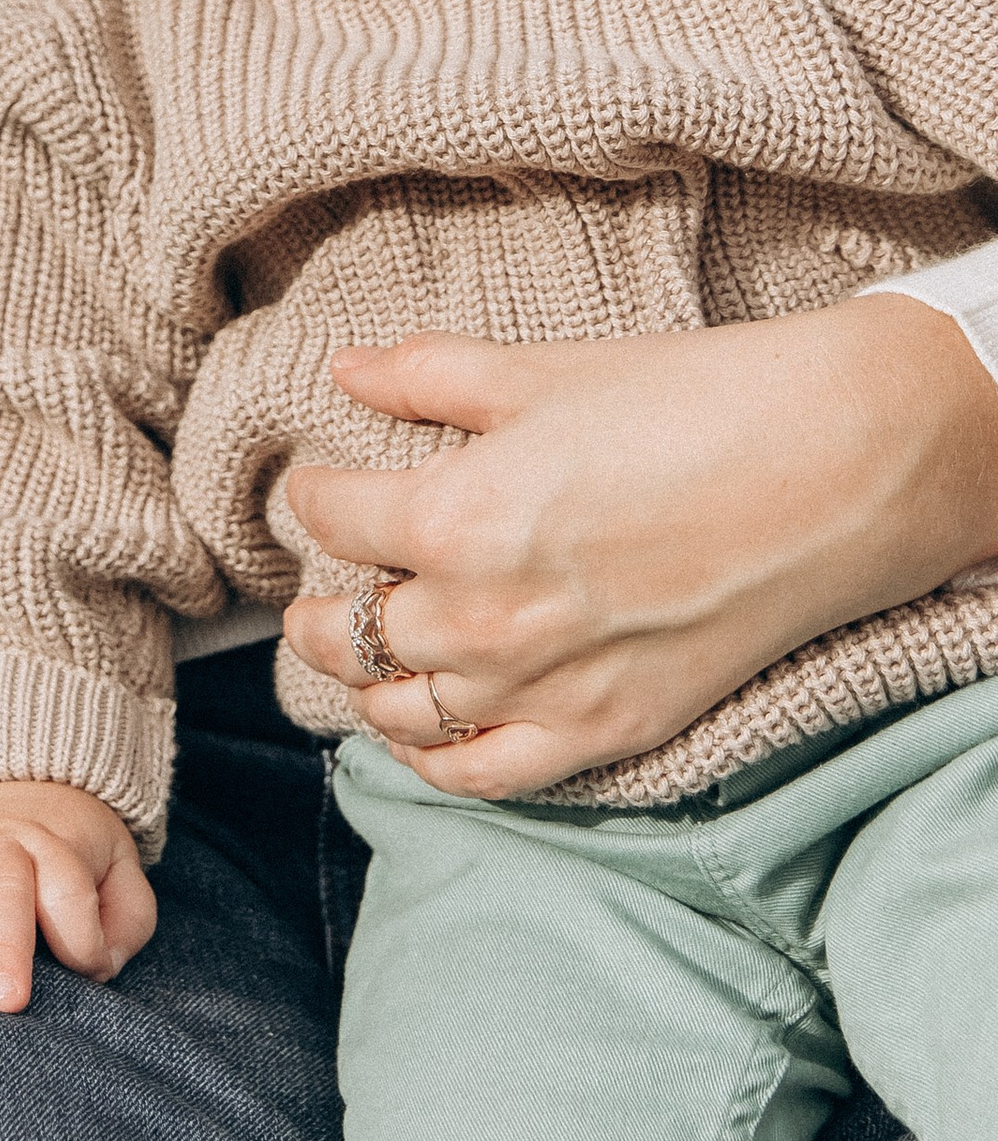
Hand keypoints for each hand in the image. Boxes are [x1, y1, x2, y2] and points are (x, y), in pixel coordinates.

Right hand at [0, 779, 155, 1011]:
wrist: (32, 781)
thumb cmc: (78, 852)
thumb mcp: (122, 875)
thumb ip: (126, 921)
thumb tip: (96, 967)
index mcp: (60, 849)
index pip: (70, 893)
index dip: (82, 939)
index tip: (88, 970)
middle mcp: (6, 843)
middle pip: (7, 888)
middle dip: (6, 946)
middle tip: (7, 1002)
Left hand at [280, 294, 997, 795]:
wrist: (828, 469)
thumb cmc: (686, 403)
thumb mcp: (540, 372)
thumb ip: (427, 376)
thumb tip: (345, 366)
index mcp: (455, 516)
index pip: (333, 520)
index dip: (312, 498)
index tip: (317, 489)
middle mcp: (483, 615)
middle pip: (353, 630)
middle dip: (322, 607)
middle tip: (319, 591)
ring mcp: (543, 686)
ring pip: (402, 710)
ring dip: (367, 684)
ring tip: (360, 656)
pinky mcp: (605, 731)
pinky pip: (483, 774)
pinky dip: (435, 759)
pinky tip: (421, 731)